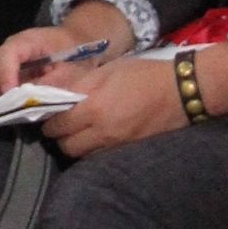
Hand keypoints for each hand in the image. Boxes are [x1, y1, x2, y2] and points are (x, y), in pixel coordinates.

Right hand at [0, 20, 112, 104]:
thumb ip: (51, 84)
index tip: (8, 94)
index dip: (6, 73)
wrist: (78, 41)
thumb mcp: (72, 70)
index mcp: (28, 41)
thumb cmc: (77, 55)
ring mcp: (5, 56)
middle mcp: (11, 47)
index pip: (10, 54)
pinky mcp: (4, 67)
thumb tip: (30, 100)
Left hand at [42, 54, 187, 155]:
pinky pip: (100, 157)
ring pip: (82, 155)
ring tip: (79, 131)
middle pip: (66, 146)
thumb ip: (78, 85)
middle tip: (62, 124)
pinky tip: (96, 138)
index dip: (48, 120)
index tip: (47, 113)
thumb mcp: (105, 71)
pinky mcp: (128, 151)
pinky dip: (93, 150)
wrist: (180, 91)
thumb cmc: (141, 75)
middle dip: (59, 136)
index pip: (57, 124)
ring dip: (75, 145)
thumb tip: (54, 93)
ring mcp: (116, 145)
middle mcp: (102, 131)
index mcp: (93, 106)